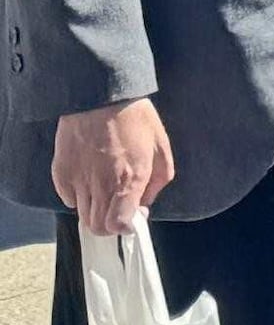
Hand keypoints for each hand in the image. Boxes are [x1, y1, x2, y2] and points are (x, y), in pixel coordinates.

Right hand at [49, 99, 171, 235]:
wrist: (100, 97)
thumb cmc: (135, 120)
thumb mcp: (162, 150)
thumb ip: (156, 184)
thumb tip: (145, 205)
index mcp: (128, 181)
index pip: (117, 225)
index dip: (126, 226)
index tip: (133, 218)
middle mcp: (100, 185)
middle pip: (97, 227)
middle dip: (110, 224)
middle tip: (119, 209)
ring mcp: (77, 180)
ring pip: (82, 215)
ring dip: (96, 212)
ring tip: (106, 193)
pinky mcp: (61, 173)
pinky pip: (68, 198)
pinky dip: (79, 197)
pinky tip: (90, 181)